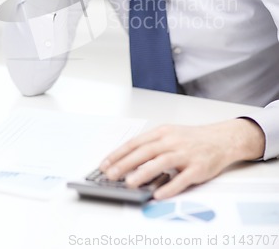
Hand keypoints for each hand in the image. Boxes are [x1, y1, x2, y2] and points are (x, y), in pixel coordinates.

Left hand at [100, 119, 264, 198]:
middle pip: (145, 151)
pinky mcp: (198, 168)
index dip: (119, 153)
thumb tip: (127, 161)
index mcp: (163, 132)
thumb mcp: (170, 135)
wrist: (221, 139)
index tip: (105, 164)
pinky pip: (182, 178)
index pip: (136, 142)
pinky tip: (158, 193)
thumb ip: (151, 145)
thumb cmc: (192, 139)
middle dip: (125, 163)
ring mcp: (186, 154)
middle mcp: (172, 141)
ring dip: (144, 173)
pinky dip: (169, 187)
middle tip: (110, 174)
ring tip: (129, 183)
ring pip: (161, 162)